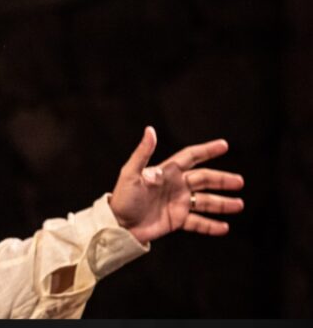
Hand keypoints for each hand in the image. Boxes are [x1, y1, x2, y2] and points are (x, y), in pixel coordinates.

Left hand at [108, 126, 243, 243]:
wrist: (118, 224)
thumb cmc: (123, 197)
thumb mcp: (131, 173)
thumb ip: (143, 153)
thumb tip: (150, 130)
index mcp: (167, 172)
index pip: (191, 157)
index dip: (207, 150)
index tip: (224, 145)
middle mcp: (175, 186)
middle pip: (204, 180)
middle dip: (222, 180)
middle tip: (239, 181)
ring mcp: (177, 203)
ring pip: (205, 202)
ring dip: (222, 203)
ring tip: (239, 204)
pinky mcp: (176, 220)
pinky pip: (198, 223)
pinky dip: (211, 226)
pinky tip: (225, 227)